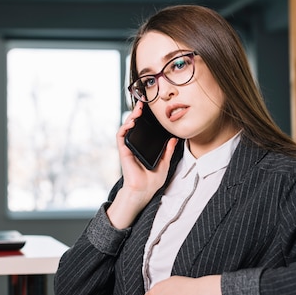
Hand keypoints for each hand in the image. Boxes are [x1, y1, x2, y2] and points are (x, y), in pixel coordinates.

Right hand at [108, 101, 177, 228]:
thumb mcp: (165, 163)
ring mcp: (128, 148)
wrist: (144, 190)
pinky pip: (121, 137)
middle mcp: (135, 145)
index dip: (145, 118)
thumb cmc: (152, 180)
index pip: (143, 129)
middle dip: (137, 113)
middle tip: (143, 103)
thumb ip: (168, 151)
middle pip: (134, 125)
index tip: (151, 109)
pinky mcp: (124, 151)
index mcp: (144, 146)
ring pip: (126, 128)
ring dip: (130, 118)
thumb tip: (174, 139)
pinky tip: (131, 123)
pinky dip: (124, 128)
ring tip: (137, 110)